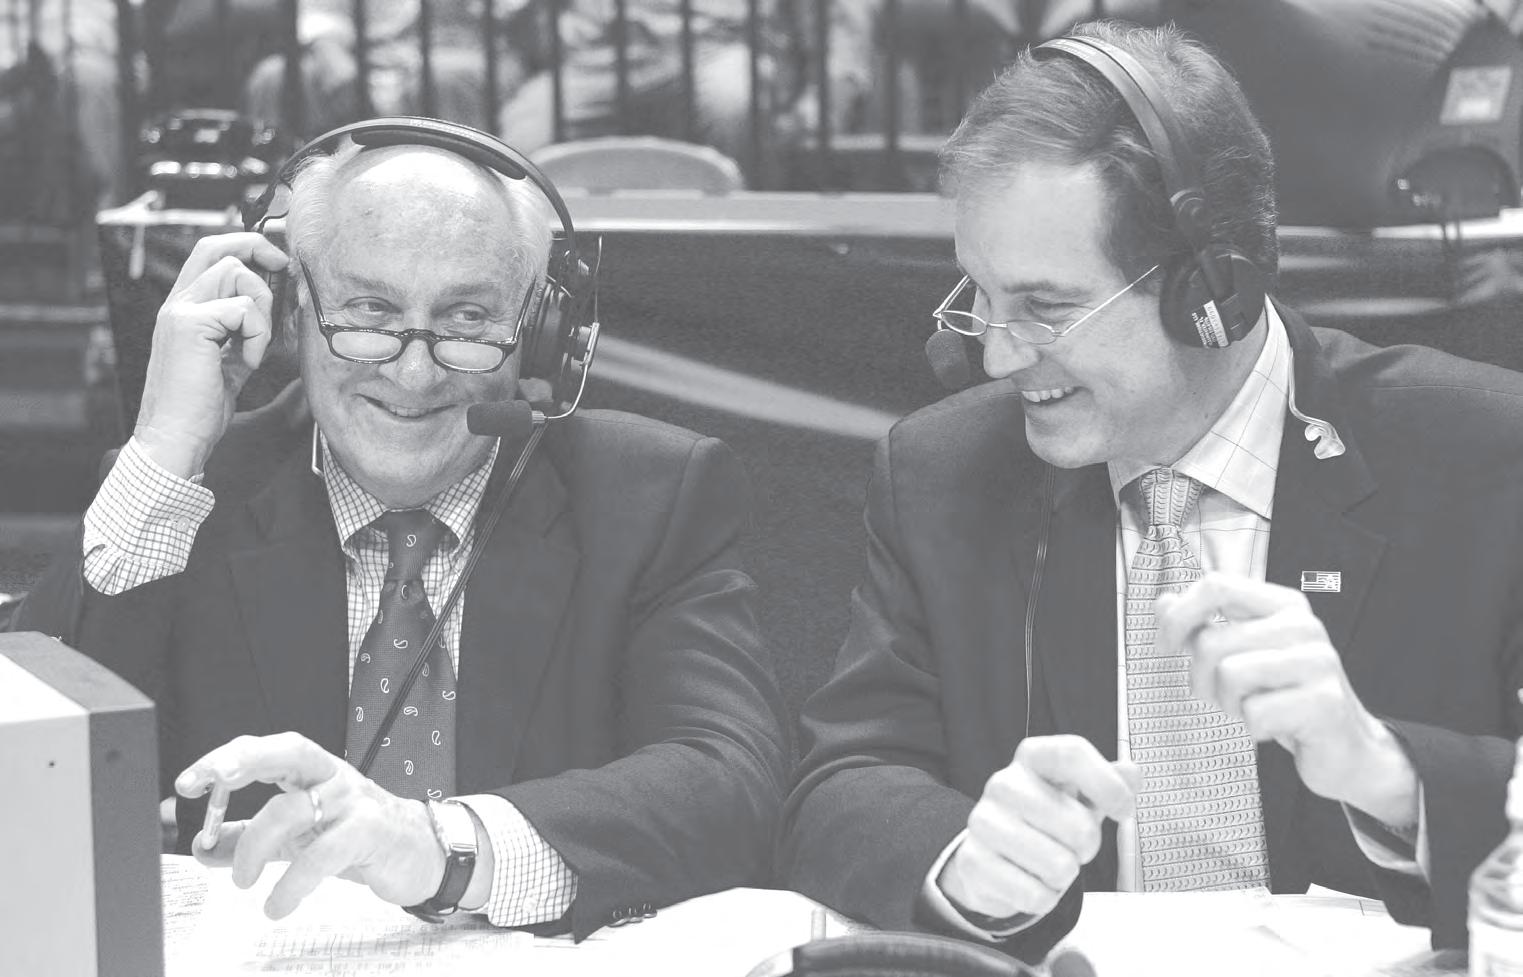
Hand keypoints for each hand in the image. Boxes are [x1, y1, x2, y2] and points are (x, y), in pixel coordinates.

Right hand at [134, 232, 286, 478]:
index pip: (209, 253)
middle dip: (259, 251)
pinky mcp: (189, 326)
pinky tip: (247, 362)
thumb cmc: (201, 408)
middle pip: (218, 249)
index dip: (245, 247)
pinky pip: (243, 310)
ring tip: (255, 346)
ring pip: (236, 274)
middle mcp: (177, 303)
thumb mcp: (231, 361)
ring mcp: (179, 312)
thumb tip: (281, 309)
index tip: (276, 262)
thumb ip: (245, 332)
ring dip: (261, 308)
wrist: (175, 438)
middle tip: (284, 269)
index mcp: (184, 309)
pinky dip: (257, 335)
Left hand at [175, 732, 443, 918]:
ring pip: (293, 809)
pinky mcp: (369, 831)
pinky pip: (321, 855)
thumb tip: (200, 845)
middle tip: (209, 784)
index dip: (224, 761)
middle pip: (288, 752)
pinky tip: (277, 903)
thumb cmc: (359, 838)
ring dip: (254, 848)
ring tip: (243, 881)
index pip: (265, 752)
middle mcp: (332, 777)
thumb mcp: (298, 836)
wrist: (420, 853)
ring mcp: (353, 801)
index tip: (188, 783)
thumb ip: (249, 838)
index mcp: (312, 772)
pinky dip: (291, 884)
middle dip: (244, 763)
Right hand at [938, 735, 1139, 922]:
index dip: (1107, 783)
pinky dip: (1045, 898)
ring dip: (1065, 875)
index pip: (1071, 753)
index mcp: (1031, 758)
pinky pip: (1035, 895)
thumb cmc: (1043, 817)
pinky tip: (1031, 881)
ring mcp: (984, 821)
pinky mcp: (973, 862)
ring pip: (1059, 865)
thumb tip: (1132, 773)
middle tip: (1075, 846)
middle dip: (1089, 848)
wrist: (991, 850)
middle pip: (1078, 825)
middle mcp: (1003, 783)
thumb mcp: (1078, 795)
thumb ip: (1109, 783)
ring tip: (1050, 862)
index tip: (1124, 810)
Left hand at [1157, 572, 1418, 829]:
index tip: (1164, 646)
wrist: (1345, 748)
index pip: (1216, 586)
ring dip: (1228, 704)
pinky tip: (1276, 726)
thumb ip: (1202, 628)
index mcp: (1282, 605)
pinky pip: (1254, 713)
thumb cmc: (1286, 697)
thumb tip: (1163, 602)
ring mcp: (1318, 662)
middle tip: (1224, 697)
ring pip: (1229, 675)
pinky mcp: (1324, 702)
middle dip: (1201, 679)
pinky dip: (1253, 727)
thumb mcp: (1243, 655)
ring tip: (1252, 709)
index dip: (1179, 616)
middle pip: (1211, 641)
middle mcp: (1303, 626)